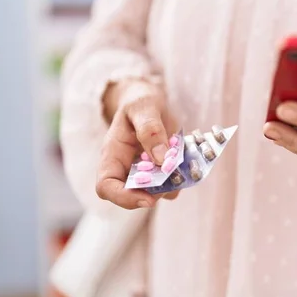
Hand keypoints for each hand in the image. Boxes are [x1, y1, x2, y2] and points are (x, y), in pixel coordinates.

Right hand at [97, 79, 178, 209]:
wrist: (148, 99)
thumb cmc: (139, 100)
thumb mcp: (144, 106)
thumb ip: (149, 129)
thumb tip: (160, 159)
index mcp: (112, 154)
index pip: (106, 187)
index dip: (123, 198)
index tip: (148, 198)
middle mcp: (125, 167)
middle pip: (132, 195)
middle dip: (154, 193)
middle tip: (174, 178)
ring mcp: (143, 171)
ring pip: (155, 193)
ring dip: (172, 186)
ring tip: (184, 167)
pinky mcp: (160, 170)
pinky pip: (170, 183)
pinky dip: (182, 177)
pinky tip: (189, 162)